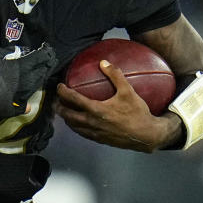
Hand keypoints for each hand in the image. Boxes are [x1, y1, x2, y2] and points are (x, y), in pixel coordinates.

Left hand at [54, 59, 181, 152]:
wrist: (146, 135)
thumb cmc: (137, 113)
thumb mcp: (128, 91)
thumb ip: (115, 75)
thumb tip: (104, 62)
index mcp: (96, 110)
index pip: (72, 99)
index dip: (62, 92)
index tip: (59, 86)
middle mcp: (92, 122)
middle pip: (67, 115)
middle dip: (59, 107)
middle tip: (56, 100)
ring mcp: (94, 133)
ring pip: (73, 126)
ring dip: (66, 118)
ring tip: (64, 110)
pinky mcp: (99, 140)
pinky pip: (82, 133)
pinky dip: (75, 126)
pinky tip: (78, 122)